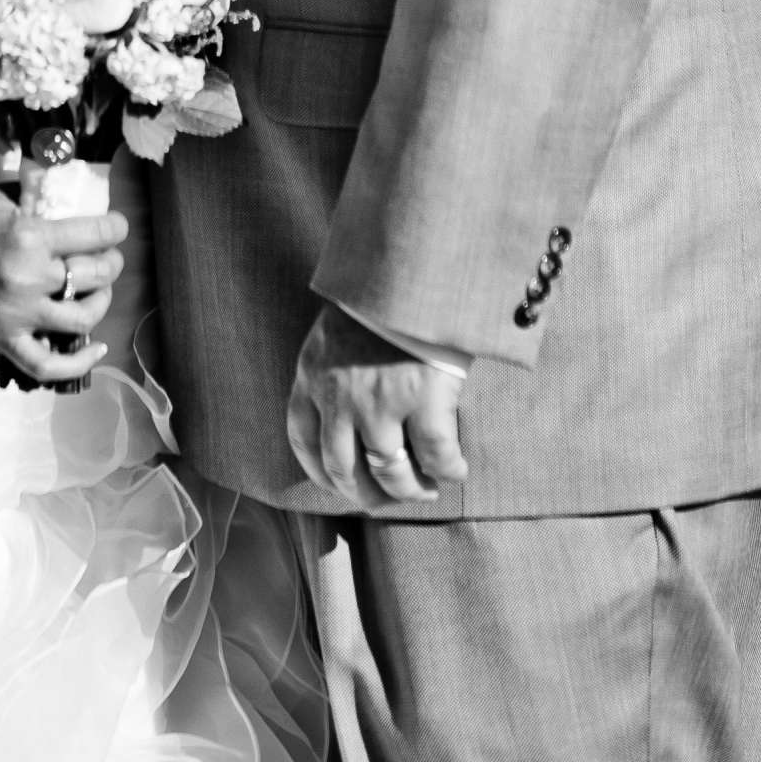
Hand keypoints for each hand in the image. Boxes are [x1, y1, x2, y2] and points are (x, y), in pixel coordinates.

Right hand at [0, 188, 126, 385]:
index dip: (114, 229)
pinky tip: (95, 348)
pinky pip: (46, 364)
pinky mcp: (1, 338)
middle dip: (110, 263)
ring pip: (81, 318)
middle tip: (109, 257)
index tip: (118, 227)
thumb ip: (35, 219)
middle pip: (93, 276)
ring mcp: (16, 314)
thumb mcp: (0, 205)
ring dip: (100, 302)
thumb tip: (68, 225)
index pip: (92, 235)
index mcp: (28, 237)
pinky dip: (77, 363)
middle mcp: (27, 278)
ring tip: (99, 291)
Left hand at [287, 304, 467, 506]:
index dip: (322, 473)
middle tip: (390, 496)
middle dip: (368, 494)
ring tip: (426, 488)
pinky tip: (457, 468)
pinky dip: (449, 470)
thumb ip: (334, 370)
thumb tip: (349, 417)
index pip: (303, 440)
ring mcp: (380, 403)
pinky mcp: (423, 402)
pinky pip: (437, 458)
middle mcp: (339, 397)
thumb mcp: (337, 330)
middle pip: (344, 470)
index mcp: (311, 374)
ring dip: (410, 490)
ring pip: (391, 475)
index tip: (342, 485)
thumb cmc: (380, 296)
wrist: (414, 265)